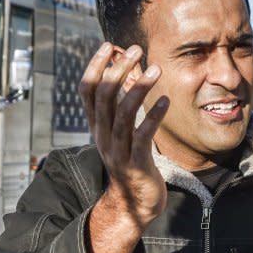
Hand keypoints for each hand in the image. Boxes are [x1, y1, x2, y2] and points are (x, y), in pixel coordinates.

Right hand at [78, 43, 169, 252]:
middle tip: (136, 50)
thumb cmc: (131, 162)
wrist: (134, 206)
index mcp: (97, 127)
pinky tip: (166, 101)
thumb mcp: (120, 133)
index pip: (87, 91)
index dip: (94, 67)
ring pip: (122, 114)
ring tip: (156, 69)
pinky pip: (142, 137)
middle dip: (118, 70)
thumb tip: (127, 71)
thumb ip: (121, 105)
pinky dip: (153, 117)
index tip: (108, 46)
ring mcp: (118, 151)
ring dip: (139, 89)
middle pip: (104, 97)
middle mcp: (103, 136)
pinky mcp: (136, 164)